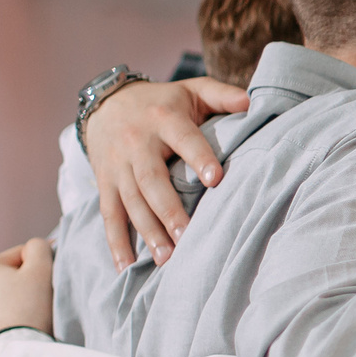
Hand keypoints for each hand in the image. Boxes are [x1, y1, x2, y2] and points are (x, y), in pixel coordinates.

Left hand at [0, 238, 55, 338]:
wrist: (16, 352)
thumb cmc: (30, 308)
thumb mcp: (41, 269)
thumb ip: (39, 247)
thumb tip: (36, 246)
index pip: (21, 254)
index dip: (40, 264)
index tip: (50, 280)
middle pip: (12, 276)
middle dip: (29, 283)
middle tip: (43, 298)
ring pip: (7, 296)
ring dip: (21, 300)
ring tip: (33, 314)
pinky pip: (1, 314)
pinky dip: (14, 316)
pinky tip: (24, 324)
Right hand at [85, 78, 251, 269]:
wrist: (106, 102)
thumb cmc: (162, 102)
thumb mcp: (191, 90)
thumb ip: (221, 95)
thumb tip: (250, 102)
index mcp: (164, 119)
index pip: (184, 139)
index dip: (199, 157)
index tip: (216, 180)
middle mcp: (137, 143)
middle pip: (152, 180)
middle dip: (169, 210)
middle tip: (187, 237)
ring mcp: (117, 166)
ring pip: (130, 201)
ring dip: (147, 232)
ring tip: (165, 258)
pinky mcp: (104, 183)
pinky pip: (108, 214)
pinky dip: (115, 242)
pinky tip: (125, 266)